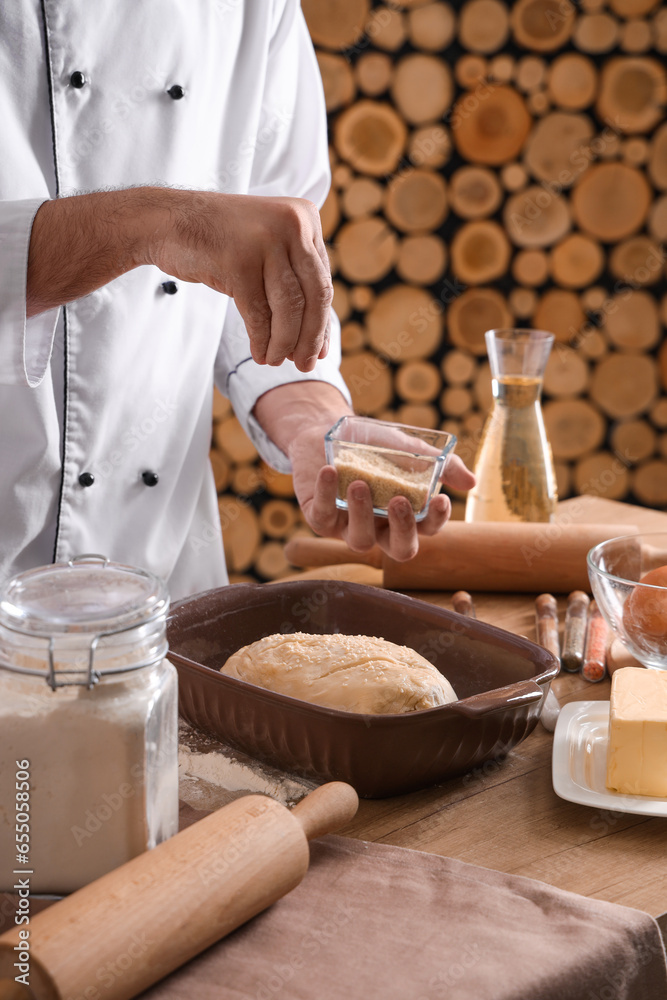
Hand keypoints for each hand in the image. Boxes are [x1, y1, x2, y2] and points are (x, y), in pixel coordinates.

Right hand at [149, 192, 332, 372]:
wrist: (168, 222)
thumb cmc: (220, 240)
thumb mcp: (267, 247)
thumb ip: (294, 278)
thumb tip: (318, 337)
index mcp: (305, 218)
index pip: (323, 281)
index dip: (322, 322)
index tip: (319, 350)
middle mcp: (292, 224)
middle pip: (314, 295)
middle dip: (311, 337)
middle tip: (305, 364)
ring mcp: (265, 241)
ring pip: (289, 308)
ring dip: (284, 342)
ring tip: (276, 361)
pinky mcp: (239, 261)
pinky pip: (259, 313)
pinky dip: (261, 339)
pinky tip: (260, 353)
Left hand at [289, 423, 475, 561]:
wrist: (332, 431)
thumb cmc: (376, 445)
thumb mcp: (410, 450)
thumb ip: (441, 465)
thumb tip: (471, 482)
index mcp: (406, 516)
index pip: (427, 530)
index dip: (436, 521)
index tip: (440, 499)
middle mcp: (380, 528)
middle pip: (400, 551)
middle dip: (403, 531)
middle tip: (399, 501)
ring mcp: (350, 527)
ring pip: (360, 542)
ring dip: (362, 514)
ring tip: (360, 483)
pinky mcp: (321, 519)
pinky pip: (323, 518)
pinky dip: (327, 494)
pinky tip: (330, 471)